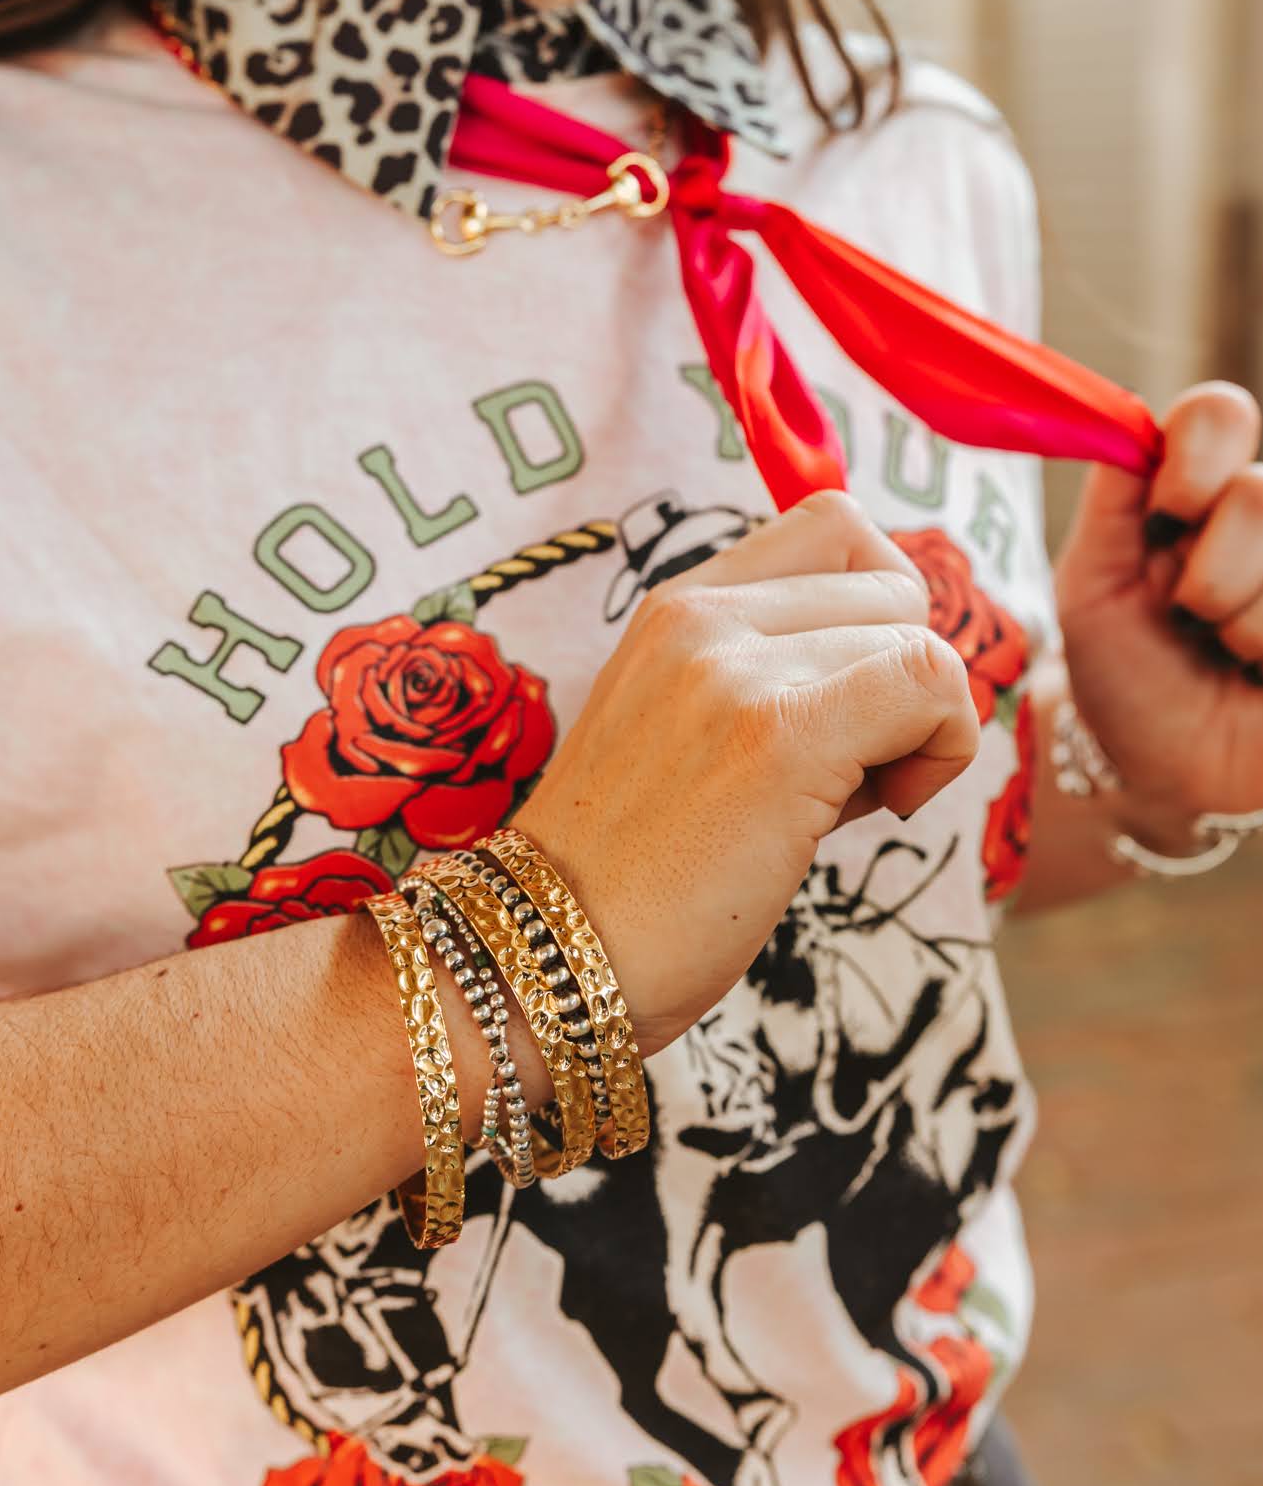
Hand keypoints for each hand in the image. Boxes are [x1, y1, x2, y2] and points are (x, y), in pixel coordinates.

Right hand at [519, 492, 980, 1054]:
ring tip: (843, 803)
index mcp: (677, 605)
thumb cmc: (630, 876)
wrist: (541, 957)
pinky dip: (943, 746)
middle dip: (903, 676)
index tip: (847, 703)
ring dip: (920, 728)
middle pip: (893, 584)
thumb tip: (908, 678)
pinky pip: (930, 683)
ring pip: (922, 639)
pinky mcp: (780, 735)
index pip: (836, 528)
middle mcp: (701, 614)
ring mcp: (736, 668)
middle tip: (849, 770)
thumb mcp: (679, 731)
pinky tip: (885, 809)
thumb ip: (772, 677)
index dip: (877, 612)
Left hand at [1056, 381, 1262, 842]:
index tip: (1165, 516)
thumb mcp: (1093, 588)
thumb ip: (1111, 504)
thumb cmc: (1126, 675)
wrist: (1164, 771)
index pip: (1217, 414)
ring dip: (1241, 623)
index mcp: (1196, 489)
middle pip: (1259, 491)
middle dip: (1210, 573)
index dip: (1196, 456)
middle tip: (1190, 618)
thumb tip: (1130, 423)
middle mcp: (1260, 515)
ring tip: (1227, 652)